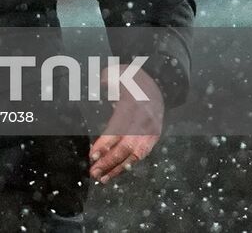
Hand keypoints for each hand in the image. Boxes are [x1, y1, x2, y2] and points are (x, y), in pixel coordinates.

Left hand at [89, 63, 163, 183]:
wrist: (159, 83)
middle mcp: (144, 122)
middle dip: (109, 161)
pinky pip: (142, 154)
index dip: (105, 144)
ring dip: (118, 168)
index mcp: (133, 106)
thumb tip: (99, 86)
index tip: (92, 155)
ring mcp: (151, 131)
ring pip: (136, 154)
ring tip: (103, 178)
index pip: (118, 129)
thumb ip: (105, 80)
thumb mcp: (117, 73)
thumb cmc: (132, 79)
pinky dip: (129, 164)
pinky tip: (116, 172)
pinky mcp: (154, 137)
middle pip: (126, 146)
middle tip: (93, 171)